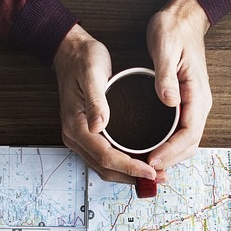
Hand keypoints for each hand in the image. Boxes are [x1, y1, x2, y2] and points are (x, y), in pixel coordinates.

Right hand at [52, 24, 156, 184]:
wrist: (70, 53)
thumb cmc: (82, 60)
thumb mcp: (92, 74)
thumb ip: (96, 100)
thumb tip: (99, 125)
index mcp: (76, 126)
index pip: (105, 156)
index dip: (130, 167)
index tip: (151, 170)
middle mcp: (75, 137)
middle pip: (105, 169)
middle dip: (133, 176)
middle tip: (160, 177)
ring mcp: (80, 138)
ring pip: (105, 167)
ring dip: (129, 174)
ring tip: (155, 174)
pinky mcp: (87, 135)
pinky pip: (104, 158)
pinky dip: (123, 165)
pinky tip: (140, 162)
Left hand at [144, 0, 211, 173]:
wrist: (184, 18)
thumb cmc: (174, 30)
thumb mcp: (165, 48)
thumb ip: (166, 76)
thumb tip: (169, 101)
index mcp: (197, 94)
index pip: (189, 134)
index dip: (171, 152)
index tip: (152, 161)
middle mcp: (200, 104)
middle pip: (189, 145)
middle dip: (169, 161)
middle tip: (145, 171)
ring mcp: (194, 105)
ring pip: (186, 142)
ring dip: (169, 157)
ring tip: (146, 167)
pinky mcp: (186, 104)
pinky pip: (180, 133)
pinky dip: (168, 147)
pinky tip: (152, 150)